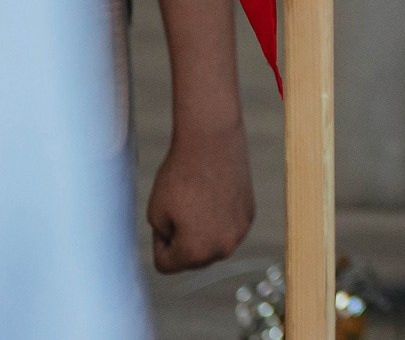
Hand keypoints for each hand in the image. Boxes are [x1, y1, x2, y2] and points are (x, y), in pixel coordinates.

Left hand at [145, 121, 254, 271]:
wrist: (212, 140)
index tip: (166, 214)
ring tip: (199, 200)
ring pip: (211, 245)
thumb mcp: (155, 214)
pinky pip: (226, 228)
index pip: (165, 264)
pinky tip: (214, 195)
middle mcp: (223, 248)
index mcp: (195, 252)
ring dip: (201, 231)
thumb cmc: (179, 175)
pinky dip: (218, 218)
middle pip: (191, 259)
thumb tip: (182, 246)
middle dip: (182, 240)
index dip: (159, 240)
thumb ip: (166, 240)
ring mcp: (240, 232)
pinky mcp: (250, 215)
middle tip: (183, 207)